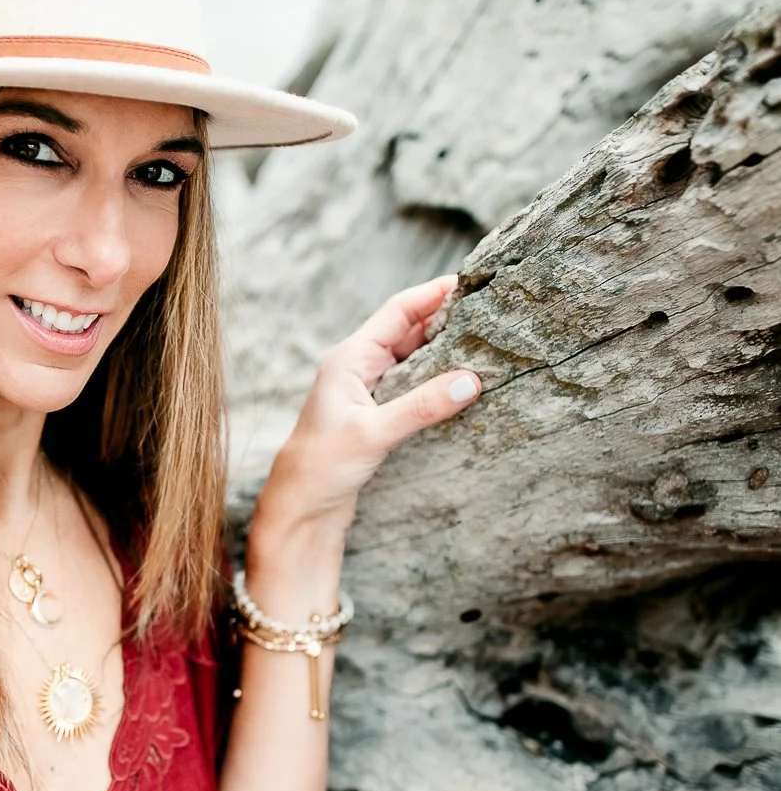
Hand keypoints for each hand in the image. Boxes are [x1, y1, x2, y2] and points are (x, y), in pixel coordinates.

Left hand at [252, 274, 479, 548]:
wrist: (301, 508)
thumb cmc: (322, 466)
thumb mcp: (374, 433)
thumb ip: (422, 405)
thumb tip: (471, 380)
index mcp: (349, 359)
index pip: (397, 312)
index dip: (432, 294)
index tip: (468, 282)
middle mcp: (357, 368)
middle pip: (407, 331)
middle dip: (445, 320)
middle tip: (488, 314)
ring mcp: (366, 391)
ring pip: (412, 359)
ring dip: (443, 351)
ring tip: (484, 344)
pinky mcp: (375, 415)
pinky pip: (412, 385)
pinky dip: (436, 380)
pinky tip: (461, 384)